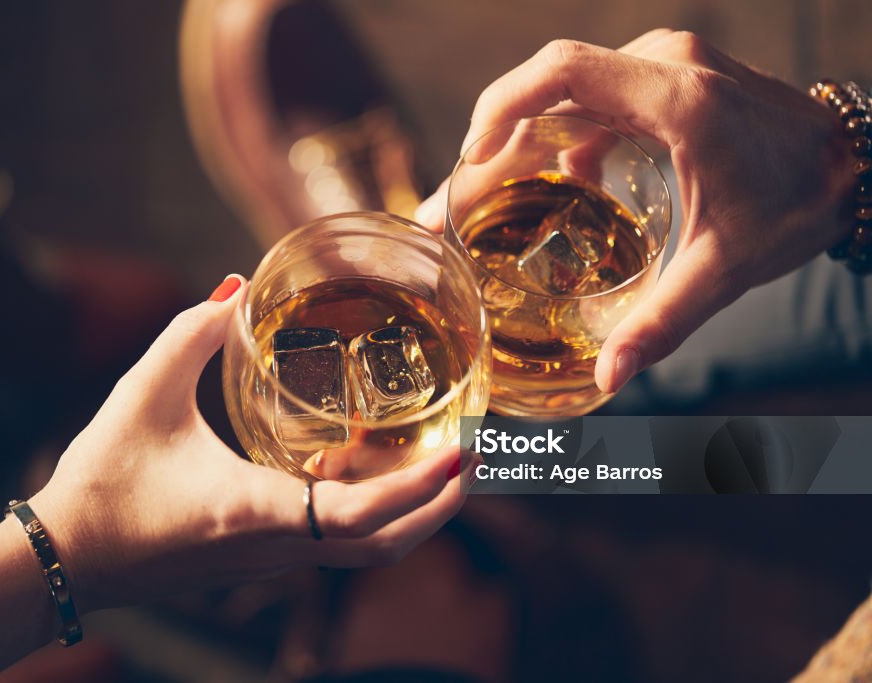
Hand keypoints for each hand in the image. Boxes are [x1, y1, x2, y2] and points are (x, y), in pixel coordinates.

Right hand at [30, 275, 468, 611]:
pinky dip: (368, 515)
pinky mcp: (260, 559)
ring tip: (439, 463)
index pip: (361, 515)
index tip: (462, 452)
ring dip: (411, 514)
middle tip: (472, 456)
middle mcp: (274, 546)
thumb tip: (234, 286)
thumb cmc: (103, 481)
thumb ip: (191, 332)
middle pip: (384, 546)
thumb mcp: (143, 393)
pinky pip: (333, 545)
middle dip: (439, 506)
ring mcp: (270, 561)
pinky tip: (360, 470)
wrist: (66, 558)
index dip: (421, 487)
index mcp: (254, 509)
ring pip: (364, 552)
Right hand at [416, 29, 854, 392]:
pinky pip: (588, 98)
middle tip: (449, 204)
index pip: (562, 72)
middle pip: (546, 85)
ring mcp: (663, 67)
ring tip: (478, 201)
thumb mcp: (725, 268)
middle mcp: (664, 66)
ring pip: (562, 92)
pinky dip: (552, 136)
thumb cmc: (797, 205)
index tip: (467, 160)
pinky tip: (543, 185)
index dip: (499, 106)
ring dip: (515, 140)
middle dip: (488, 142)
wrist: (853, 165)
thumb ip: (662, 321)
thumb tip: (609, 376)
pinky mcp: (662, 80)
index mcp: (677, 99)